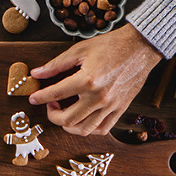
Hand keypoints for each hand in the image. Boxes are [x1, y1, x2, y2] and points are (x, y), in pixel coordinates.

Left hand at [28, 24, 162, 135]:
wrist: (141, 47)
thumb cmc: (112, 45)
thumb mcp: (80, 50)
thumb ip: (56, 64)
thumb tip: (37, 73)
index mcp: (87, 80)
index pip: (55, 94)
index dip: (40, 98)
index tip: (33, 98)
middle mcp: (99, 97)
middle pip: (67, 120)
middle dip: (52, 115)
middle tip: (51, 105)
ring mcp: (110, 106)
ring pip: (83, 129)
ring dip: (68, 126)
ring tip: (65, 113)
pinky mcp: (120, 109)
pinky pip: (102, 129)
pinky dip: (88, 128)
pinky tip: (82, 119)